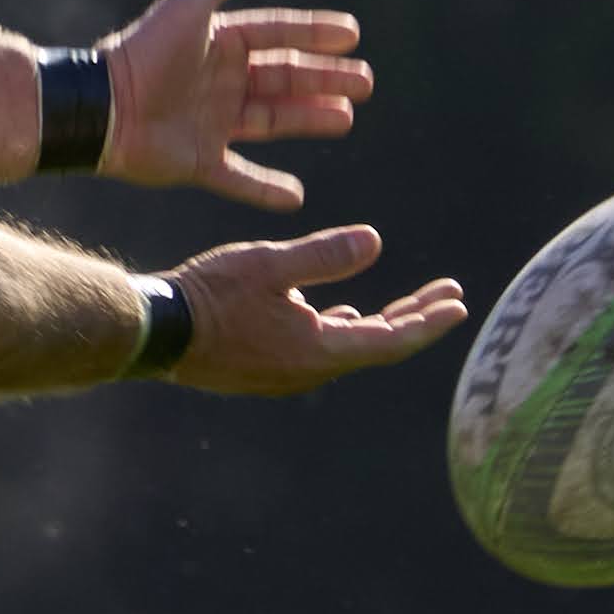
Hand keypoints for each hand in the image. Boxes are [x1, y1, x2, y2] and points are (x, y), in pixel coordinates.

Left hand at [99, 0, 372, 211]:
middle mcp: (219, 81)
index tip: (353, 33)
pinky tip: (297, 196)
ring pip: (272, 120)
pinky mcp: (198, 162)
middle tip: (366, 83)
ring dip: (310, 119)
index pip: (278, 34)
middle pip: (284, 77)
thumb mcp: (191, 7)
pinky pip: (239, 178)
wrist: (104, 109)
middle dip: (325, 79)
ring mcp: (211, 123)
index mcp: (219, 43)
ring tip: (345, 118)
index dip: (315, 32)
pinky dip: (266, 189)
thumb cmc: (147, 53)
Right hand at [159, 224, 467, 396]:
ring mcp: (289, 372)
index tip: (459, 303)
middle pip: (378, 343)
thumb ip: (323, 256)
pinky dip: (346, 327)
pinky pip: (322, 348)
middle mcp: (310, 369)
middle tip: (451, 294)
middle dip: (416, 316)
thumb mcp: (268, 264)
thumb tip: (375, 241)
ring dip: (383, 321)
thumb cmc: (208, 295)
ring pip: (351, 345)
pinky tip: (344, 313)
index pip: (390, 338)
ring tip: (413, 303)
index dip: (428, 321)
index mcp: (318, 349)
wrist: (155, 333)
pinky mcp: (269, 366)